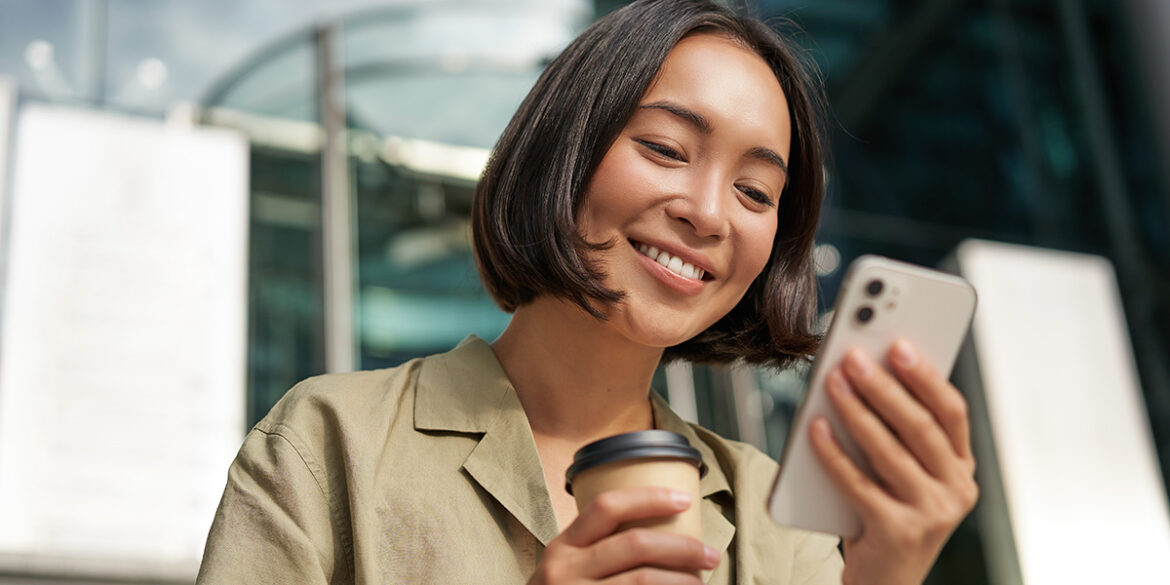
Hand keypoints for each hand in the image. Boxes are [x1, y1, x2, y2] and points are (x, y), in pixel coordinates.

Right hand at [528, 487, 719, 584]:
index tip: (685, 500)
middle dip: (682, 546)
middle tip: (710, 554)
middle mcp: (565, 570)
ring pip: (644, 580)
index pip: (608, 507)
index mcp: (563, 547)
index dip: (650, 498)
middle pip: (636, 544)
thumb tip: (661, 538)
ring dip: (682, 580)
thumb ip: (596, 551)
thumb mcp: (565, 570)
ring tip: (700, 582)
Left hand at [810, 339, 978, 584]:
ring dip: (857, 410)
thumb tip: (864, 372)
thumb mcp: (905, 473)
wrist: (885, 583)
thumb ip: (898, 432)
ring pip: (889, 451)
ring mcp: (931, 514)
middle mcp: (956, 490)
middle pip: (919, 426)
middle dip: (884, 386)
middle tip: (853, 355)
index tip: (898, 343)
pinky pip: (858, 483)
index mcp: (961, 468)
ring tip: (832, 380)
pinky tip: (815, 427)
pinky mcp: (897, 533)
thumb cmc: (887, 514)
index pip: (951, 411)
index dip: (925, 375)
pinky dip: (834, 452)